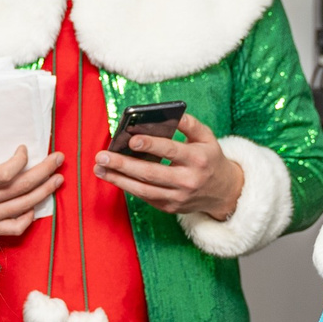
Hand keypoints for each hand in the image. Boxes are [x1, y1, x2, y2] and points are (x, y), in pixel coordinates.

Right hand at [0, 145, 64, 239]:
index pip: (5, 173)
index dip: (21, 161)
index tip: (25, 149)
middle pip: (22, 187)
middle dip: (45, 171)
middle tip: (58, 159)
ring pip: (24, 205)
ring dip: (44, 191)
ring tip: (57, 179)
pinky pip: (15, 227)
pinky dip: (28, 218)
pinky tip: (35, 207)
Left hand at [94, 114, 242, 220]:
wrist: (223, 192)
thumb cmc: (209, 158)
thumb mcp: (206, 137)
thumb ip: (188, 124)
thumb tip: (164, 114)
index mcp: (198, 159)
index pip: (171, 151)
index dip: (151, 145)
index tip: (131, 139)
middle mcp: (188, 180)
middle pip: (151, 173)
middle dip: (124, 165)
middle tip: (102, 157)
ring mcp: (178, 197)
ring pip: (143, 189)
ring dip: (118, 179)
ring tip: (99, 168)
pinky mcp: (170, 207)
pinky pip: (144, 196)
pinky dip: (126, 186)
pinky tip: (112, 176)